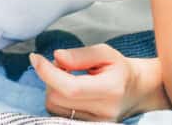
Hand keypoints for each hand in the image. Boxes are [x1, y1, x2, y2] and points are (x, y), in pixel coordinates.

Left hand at [30, 45, 169, 121]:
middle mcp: (103, 111)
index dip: (48, 72)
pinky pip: (57, 113)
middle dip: (51, 77)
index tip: (35, 57)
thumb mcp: (106, 53)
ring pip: (54, 106)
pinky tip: (69, 91)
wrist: (135, 90)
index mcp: (111, 88)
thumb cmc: (119, 68)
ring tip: (68, 77)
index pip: (71, 87)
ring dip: (53, 88)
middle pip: (57, 97)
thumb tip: (56, 57)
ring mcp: (95, 123)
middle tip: (64, 65)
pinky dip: (57, 98)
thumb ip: (81, 55)